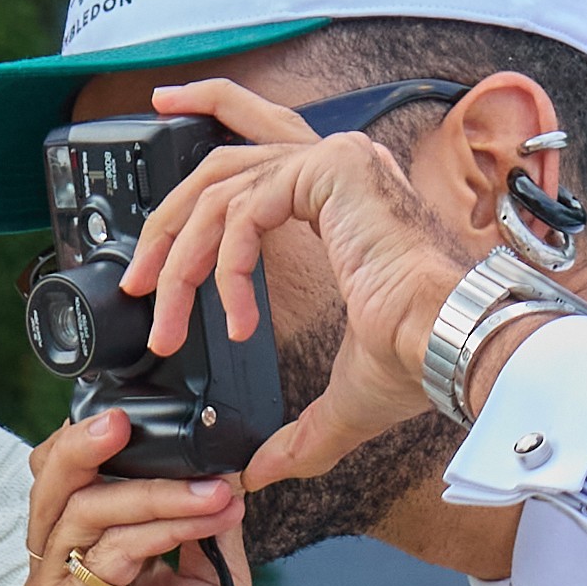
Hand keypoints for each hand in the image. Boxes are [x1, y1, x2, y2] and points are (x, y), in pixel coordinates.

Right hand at [22, 408, 249, 585]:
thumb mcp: (209, 579)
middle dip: (97, 440)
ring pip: (80, 506)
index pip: (76, 476)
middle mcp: (63, 571)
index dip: (103, 439)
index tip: (164, 419)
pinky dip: (156, 525)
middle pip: (54, 478)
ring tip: (215, 492)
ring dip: (155, 489)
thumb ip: (201, 520)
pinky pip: (99, 549)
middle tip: (141, 419)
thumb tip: (216, 463)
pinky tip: (202, 519)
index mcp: (93, 556)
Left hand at [130, 80, 479, 503]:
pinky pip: (245, 211)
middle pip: (223, 162)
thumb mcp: (339, 403)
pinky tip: (235, 322)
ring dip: (178, 257)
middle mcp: (337, 165)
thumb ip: (296, 435)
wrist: (452, 346)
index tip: (164, 111)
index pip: (261, 138)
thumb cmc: (419, 361)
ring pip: (220, 188)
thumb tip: (259, 474)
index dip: (210, 111)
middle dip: (168, 218)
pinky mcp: (329, 171)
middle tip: (134, 278)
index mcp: (341, 195)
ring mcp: (335, 160)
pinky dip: (226, 270)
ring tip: (161, 316)